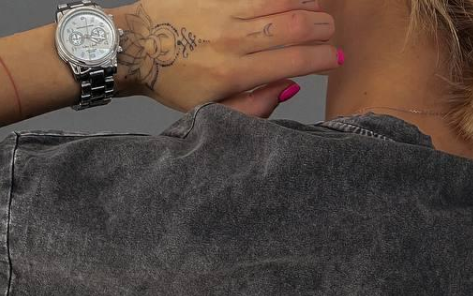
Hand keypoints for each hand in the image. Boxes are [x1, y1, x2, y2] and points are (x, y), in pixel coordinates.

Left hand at [111, 0, 340, 116]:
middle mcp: (232, 40)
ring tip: (319, 10)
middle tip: (331, 32)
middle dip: (321, 28)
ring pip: (279, 1)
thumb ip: (254, 105)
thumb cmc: (174, 83)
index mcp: (233, 74)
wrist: (137, 47)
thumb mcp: (212, 109)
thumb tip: (290, 88)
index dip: (322, 58)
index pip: (293, 61)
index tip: (335, 59)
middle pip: (293, 26)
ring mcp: (223, 11)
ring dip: (307, 4)